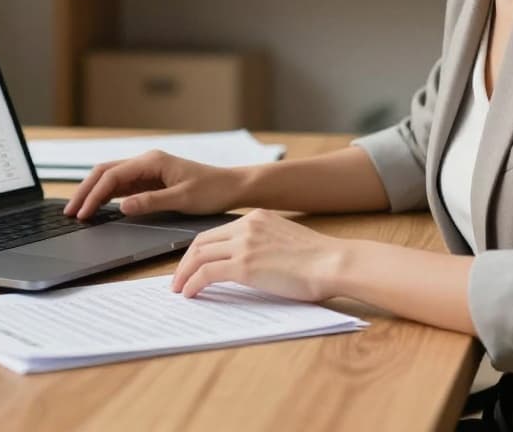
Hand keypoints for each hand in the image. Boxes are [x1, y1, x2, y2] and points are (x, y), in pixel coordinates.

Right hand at [62, 150, 246, 219]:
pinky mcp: (150, 181)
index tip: (83, 213)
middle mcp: (146, 162)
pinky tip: (98, 209)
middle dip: (85, 191)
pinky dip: (107, 197)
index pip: (112, 176)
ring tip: (78, 211)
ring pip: (111, 179)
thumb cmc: (212, 190)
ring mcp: (147, 171)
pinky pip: (122, 187)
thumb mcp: (182, 199)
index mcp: (152, 161)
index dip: (94, 195)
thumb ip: (150, 202)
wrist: (232, 186)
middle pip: (105, 173)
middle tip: (70, 212)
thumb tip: (122, 206)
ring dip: (93, 193)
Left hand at [170, 209, 346, 301]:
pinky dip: (193, 283)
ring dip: (184, 273)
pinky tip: (191, 293)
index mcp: (257, 217)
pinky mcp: (244, 265)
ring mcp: (244, 244)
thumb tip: (248, 264)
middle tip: (178, 278)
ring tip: (179, 289)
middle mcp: (247, 226)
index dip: (199, 249)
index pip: (217, 232)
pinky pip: (207, 273)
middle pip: (201, 241)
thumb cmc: (319, 259)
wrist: (334, 262)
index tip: (192, 264)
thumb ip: (264, 244)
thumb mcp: (285, 240)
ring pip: (199, 255)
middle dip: (185, 261)